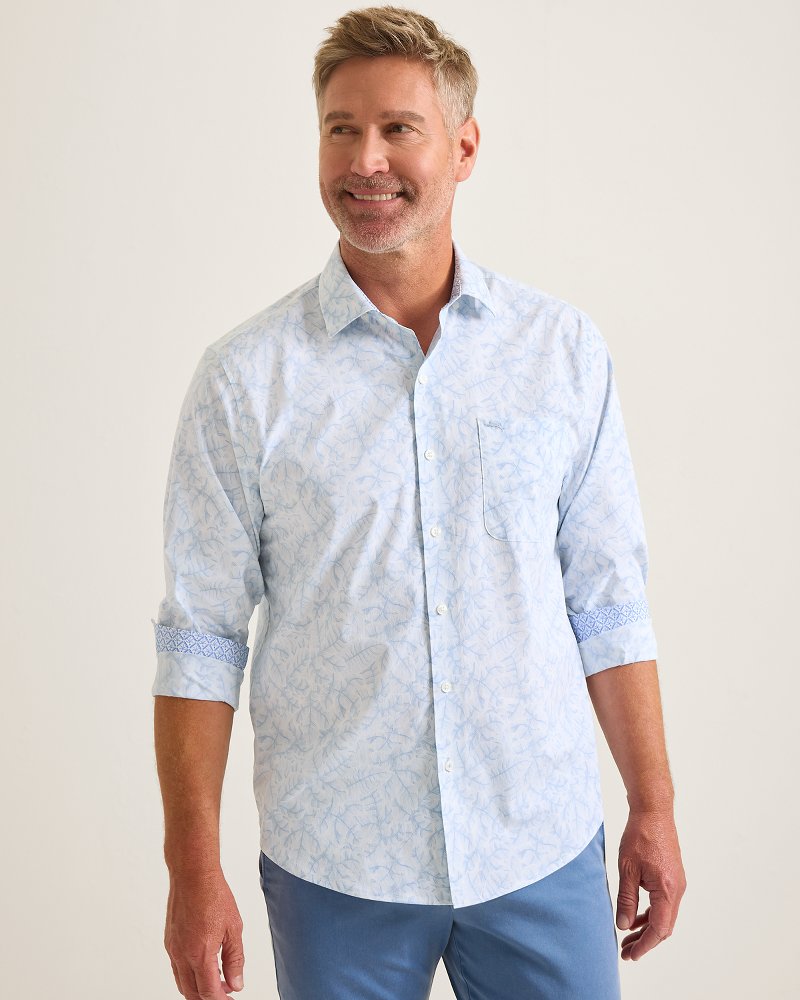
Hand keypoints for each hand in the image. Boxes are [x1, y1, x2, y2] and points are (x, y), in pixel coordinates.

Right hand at [164, 867, 244, 997]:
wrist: (193, 875)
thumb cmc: (214, 895)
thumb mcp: (234, 928)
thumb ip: (235, 959)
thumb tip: (236, 983)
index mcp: (200, 954)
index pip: (209, 992)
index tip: (231, 999)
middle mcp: (182, 955)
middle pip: (192, 993)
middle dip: (209, 998)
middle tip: (226, 993)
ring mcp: (173, 949)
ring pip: (182, 983)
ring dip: (198, 989)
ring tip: (218, 981)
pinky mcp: (169, 941)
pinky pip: (177, 968)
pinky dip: (189, 975)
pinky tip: (204, 965)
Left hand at [615, 808, 685, 960]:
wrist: (654, 812)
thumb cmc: (639, 836)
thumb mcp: (627, 869)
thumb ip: (626, 899)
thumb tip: (624, 925)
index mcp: (667, 890)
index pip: (659, 929)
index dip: (645, 945)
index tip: (630, 955)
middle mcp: (677, 890)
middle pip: (664, 927)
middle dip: (645, 941)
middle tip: (626, 951)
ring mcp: (677, 884)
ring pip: (665, 916)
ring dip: (648, 928)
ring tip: (628, 938)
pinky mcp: (673, 877)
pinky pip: (664, 904)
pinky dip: (651, 914)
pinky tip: (636, 917)